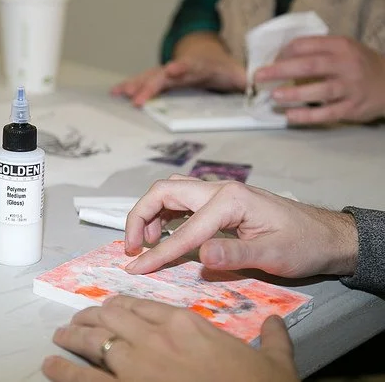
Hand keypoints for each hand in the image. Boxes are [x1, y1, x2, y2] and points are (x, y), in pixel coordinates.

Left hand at [42, 295, 299, 381]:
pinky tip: (50, 365)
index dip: (123, 304)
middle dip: (93, 315)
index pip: (144, 304)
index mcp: (185, 324)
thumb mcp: (274, 361)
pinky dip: (64, 370)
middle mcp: (155, 337)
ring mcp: (136, 364)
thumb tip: (277, 325)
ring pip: (95, 339)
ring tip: (61, 335)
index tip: (112, 306)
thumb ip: (272, 337)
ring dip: (74, 335)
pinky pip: (86, 378)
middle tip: (81, 318)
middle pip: (113, 316)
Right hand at [111, 32, 245, 106]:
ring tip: (119, 93)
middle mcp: (179, 68)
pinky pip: (143, 81)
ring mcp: (167, 72)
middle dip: (149, 86)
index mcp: (199, 66)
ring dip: (134, 85)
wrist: (208, 54)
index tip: (172, 70)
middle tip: (136, 99)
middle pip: (162, 75)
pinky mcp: (159, 78)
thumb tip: (257, 87)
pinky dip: (130, 86)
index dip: (181, 68)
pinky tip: (115, 92)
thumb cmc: (223, 69)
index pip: (190, 66)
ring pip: (149, 77)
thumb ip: (246, 81)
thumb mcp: (238, 74)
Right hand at [123, 175, 357, 276]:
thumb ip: (235, 254)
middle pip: (164, 192)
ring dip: (149, 214)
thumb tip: (200, 257)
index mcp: (229, 200)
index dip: (157, 253)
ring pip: (170, 193)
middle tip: (132, 248)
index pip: (184, 230)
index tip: (135, 269)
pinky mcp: (220, 202)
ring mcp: (218, 193)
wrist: (326, 235)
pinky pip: (182, 202)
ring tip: (143, 244)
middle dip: (140, 217)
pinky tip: (163, 234)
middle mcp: (219, 189)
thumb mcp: (273, 254)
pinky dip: (164, 215)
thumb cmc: (303, 244)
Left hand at [254, 36, 384, 124]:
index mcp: (340, 46)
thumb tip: (279, 58)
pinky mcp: (352, 108)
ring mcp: (350, 87)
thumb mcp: (342, 50)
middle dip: (280, 71)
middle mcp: (346, 65)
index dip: (284, 53)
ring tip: (274, 96)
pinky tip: (289, 115)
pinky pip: (327, 113)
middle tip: (259, 77)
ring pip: (320, 90)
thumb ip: (316, 51)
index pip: (306, 45)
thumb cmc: (358, 65)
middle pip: (309, 66)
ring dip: (294, 94)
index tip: (269, 61)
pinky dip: (306, 116)